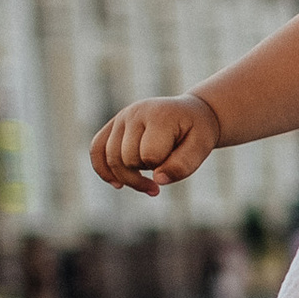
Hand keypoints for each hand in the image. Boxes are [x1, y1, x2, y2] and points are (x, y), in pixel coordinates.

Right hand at [91, 94, 221, 198]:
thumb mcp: (202, 147)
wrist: (192, 112)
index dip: (162, 167)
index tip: (176, 162)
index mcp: (159, 116)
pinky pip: (97, 149)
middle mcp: (135, 113)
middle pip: (126, 159)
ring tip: (149, 183)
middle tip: (164, 174)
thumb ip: (183, 165)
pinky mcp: (114, 124)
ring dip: (128, 178)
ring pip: (110, 158)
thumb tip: (157, 180)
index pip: (149, 155)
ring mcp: (122, 117)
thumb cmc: (197, 132)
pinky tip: (118, 185)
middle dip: (144, 174)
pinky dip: (103, 170)